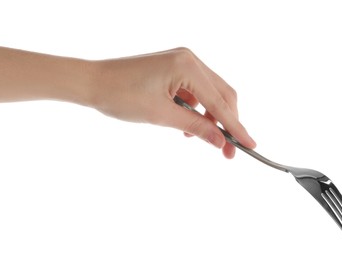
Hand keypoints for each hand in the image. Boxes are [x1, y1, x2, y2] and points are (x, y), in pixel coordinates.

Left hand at [84, 48, 255, 158]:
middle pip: (221, 94)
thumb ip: (195, 127)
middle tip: (228, 150)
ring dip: (210, 117)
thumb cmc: (120, 95)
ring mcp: (181, 62)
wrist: (91, 82)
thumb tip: (220, 141)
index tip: (250, 145)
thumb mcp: (161, 115)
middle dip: (226, 123)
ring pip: (209, 94)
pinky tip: (188, 126)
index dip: (235, 126)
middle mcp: (189, 59)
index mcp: (187, 65)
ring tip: (202, 139)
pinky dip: (196, 109)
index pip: (219, 102)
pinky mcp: (173, 69)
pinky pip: (195, 91)